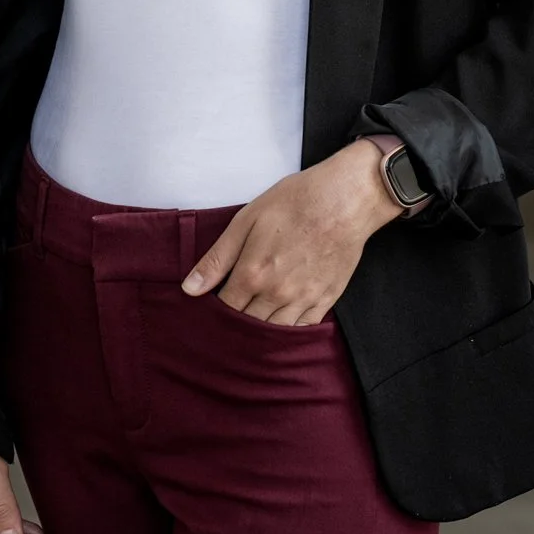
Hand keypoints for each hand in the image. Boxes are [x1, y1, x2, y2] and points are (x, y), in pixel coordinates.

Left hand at [180, 137, 404, 322]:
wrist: (344, 199)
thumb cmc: (294, 202)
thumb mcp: (246, 220)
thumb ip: (217, 258)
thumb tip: (189, 289)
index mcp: (253, 274)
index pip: (225, 310)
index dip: (215, 312)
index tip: (211, 308)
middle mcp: (277, 294)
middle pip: (247, 326)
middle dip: (235, 325)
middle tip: (230, 318)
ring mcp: (303, 300)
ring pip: (274, 333)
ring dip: (260, 333)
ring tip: (252, 322)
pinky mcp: (326, 300)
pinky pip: (302, 330)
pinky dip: (288, 331)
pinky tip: (280, 322)